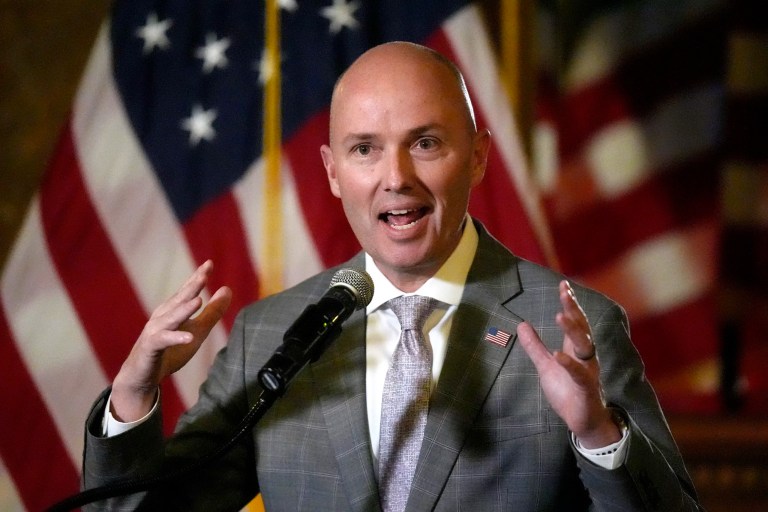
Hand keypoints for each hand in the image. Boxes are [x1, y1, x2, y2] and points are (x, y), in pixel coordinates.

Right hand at [110, 260, 231, 421]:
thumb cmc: (170, 351)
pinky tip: (188, 338)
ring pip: (171, 318)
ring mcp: (155, 331)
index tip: (209, 263)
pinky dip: (176, 339)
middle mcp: (162, 317)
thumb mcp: (198, 331)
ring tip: (198, 300)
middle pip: (179, 300)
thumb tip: (227, 289)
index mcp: (173, 310)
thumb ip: (212, 312)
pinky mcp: (150, 348)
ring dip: (183, 310)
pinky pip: (163, 341)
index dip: (197, 277)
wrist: (142, 376)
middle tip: (204, 273)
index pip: (187, 291)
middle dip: (191, 286)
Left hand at [517, 280, 620, 447]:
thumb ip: (534, 346)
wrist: (582, 421)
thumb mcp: (545, 366)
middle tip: (565, 293)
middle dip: (574, 310)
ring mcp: (587, 371)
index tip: (563, 285)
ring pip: (584, 346)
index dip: (569, 304)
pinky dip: (569, 364)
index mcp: (575, 349)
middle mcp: (584, 356)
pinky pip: (579, 374)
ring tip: (559, 316)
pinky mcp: (586, 388)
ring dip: (573, 331)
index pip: (574, 321)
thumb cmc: (567, 391)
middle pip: (581, 328)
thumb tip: (521, 324)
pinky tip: (558, 354)